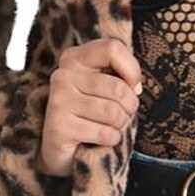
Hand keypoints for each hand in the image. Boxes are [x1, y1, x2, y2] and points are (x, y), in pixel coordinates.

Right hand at [37, 38, 142, 176]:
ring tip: (111, 126)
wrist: (61, 147)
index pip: (112, 48)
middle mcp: (63, 75)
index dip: (132, 69)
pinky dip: (112, 139)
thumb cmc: (91, 112)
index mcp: (74, 58)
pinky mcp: (59, 126)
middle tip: (123, 114)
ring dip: (120, 124)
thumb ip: (120, 75)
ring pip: (113, 112)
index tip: (133, 86)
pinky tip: (102, 139)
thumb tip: (135, 87)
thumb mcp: (104, 86)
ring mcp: (59, 100)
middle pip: (118, 87)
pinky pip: (104, 133)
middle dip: (130, 106)